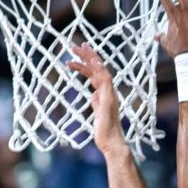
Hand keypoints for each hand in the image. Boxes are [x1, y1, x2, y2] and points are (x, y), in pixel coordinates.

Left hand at [68, 43, 127, 157]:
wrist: (111, 143)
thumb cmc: (104, 130)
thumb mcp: (98, 112)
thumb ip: (96, 102)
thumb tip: (93, 95)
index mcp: (105, 93)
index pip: (96, 72)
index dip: (89, 61)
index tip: (80, 51)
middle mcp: (109, 91)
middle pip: (98, 68)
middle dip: (88, 55)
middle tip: (77, 45)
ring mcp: (110, 94)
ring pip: (101, 70)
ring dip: (89, 59)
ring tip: (76, 51)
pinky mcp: (109, 99)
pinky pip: (106, 81)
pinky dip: (100, 70)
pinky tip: (93, 62)